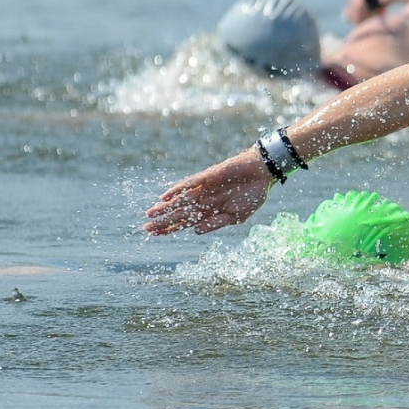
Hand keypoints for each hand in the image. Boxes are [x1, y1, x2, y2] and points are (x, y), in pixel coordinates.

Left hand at [144, 151, 271, 234]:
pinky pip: (189, 183)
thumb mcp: (236, 216)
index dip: (171, 228)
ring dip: (165, 207)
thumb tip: (195, 231)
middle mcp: (204, 200)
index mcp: (210, 211)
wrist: (262, 174)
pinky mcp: (208, 177)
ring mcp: (204, 188)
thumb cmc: (252, 196)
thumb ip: (216, 223)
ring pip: (180, 200)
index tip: (155, 235)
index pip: (186, 222)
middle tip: (145, 228)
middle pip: (179, 212)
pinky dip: (177, 189)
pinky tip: (165, 196)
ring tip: (150, 214)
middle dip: (163, 220)